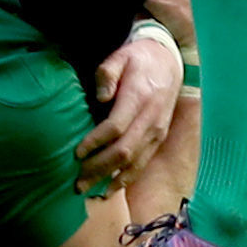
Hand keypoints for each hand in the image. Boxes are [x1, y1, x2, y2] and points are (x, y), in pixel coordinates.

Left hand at [76, 26, 181, 192]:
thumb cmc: (139, 59)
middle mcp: (151, 119)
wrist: (170, 61)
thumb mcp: (121, 56)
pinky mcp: (159, 138)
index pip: (116, 127)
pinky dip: (126, 179)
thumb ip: (107, 73)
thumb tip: (101, 97)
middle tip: (76, 180)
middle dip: (99, 168)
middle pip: (124, 151)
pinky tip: (110, 188)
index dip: (95, 142)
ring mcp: (157, 131)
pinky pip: (143, 164)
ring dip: (110, 179)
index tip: (76, 153)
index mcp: (139, 97)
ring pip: (134, 163)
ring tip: (88, 190)